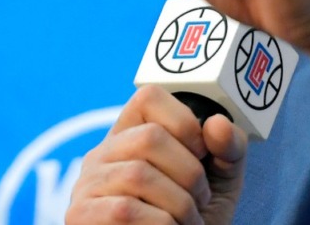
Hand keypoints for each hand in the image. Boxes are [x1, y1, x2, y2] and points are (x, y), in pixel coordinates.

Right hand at [65, 86, 246, 224]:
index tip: (201, 153)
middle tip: (201, 197)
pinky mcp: (81, 216)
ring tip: (188, 220)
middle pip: (149, 137)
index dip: (184, 120)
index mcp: (131, 134)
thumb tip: (216, 124)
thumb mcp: (221, 177)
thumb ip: (229, 146)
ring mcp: (87, 185)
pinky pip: (125, 211)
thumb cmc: (194, 216)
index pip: (148, 97)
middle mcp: (103, 154)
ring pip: (139, 175)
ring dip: (179, 203)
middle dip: (189, 171)